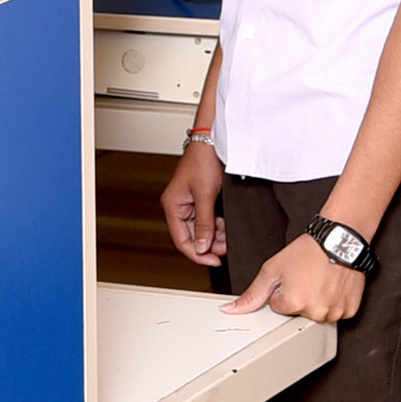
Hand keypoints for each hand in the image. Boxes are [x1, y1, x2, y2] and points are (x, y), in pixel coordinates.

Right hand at [160, 138, 225, 265]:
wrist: (213, 140)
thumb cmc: (203, 159)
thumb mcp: (206, 195)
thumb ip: (204, 223)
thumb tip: (203, 246)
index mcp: (173, 206)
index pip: (182, 240)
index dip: (198, 254)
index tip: (214, 262)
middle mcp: (179, 206)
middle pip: (192, 236)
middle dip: (209, 245)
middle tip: (225, 249)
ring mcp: (189, 203)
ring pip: (201, 229)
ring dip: (215, 236)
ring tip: (227, 237)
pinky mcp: (200, 198)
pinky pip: (206, 219)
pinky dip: (217, 225)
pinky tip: (226, 226)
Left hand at [227, 233, 362, 325]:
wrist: (339, 240)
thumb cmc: (309, 250)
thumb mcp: (273, 269)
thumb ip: (252, 293)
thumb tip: (232, 309)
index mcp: (293, 303)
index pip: (278, 307)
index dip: (283, 290)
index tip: (292, 278)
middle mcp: (315, 311)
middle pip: (298, 312)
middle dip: (300, 297)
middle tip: (307, 278)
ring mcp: (334, 312)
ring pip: (318, 314)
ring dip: (318, 301)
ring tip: (321, 280)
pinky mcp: (350, 310)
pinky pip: (337, 312)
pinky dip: (335, 301)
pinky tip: (333, 285)